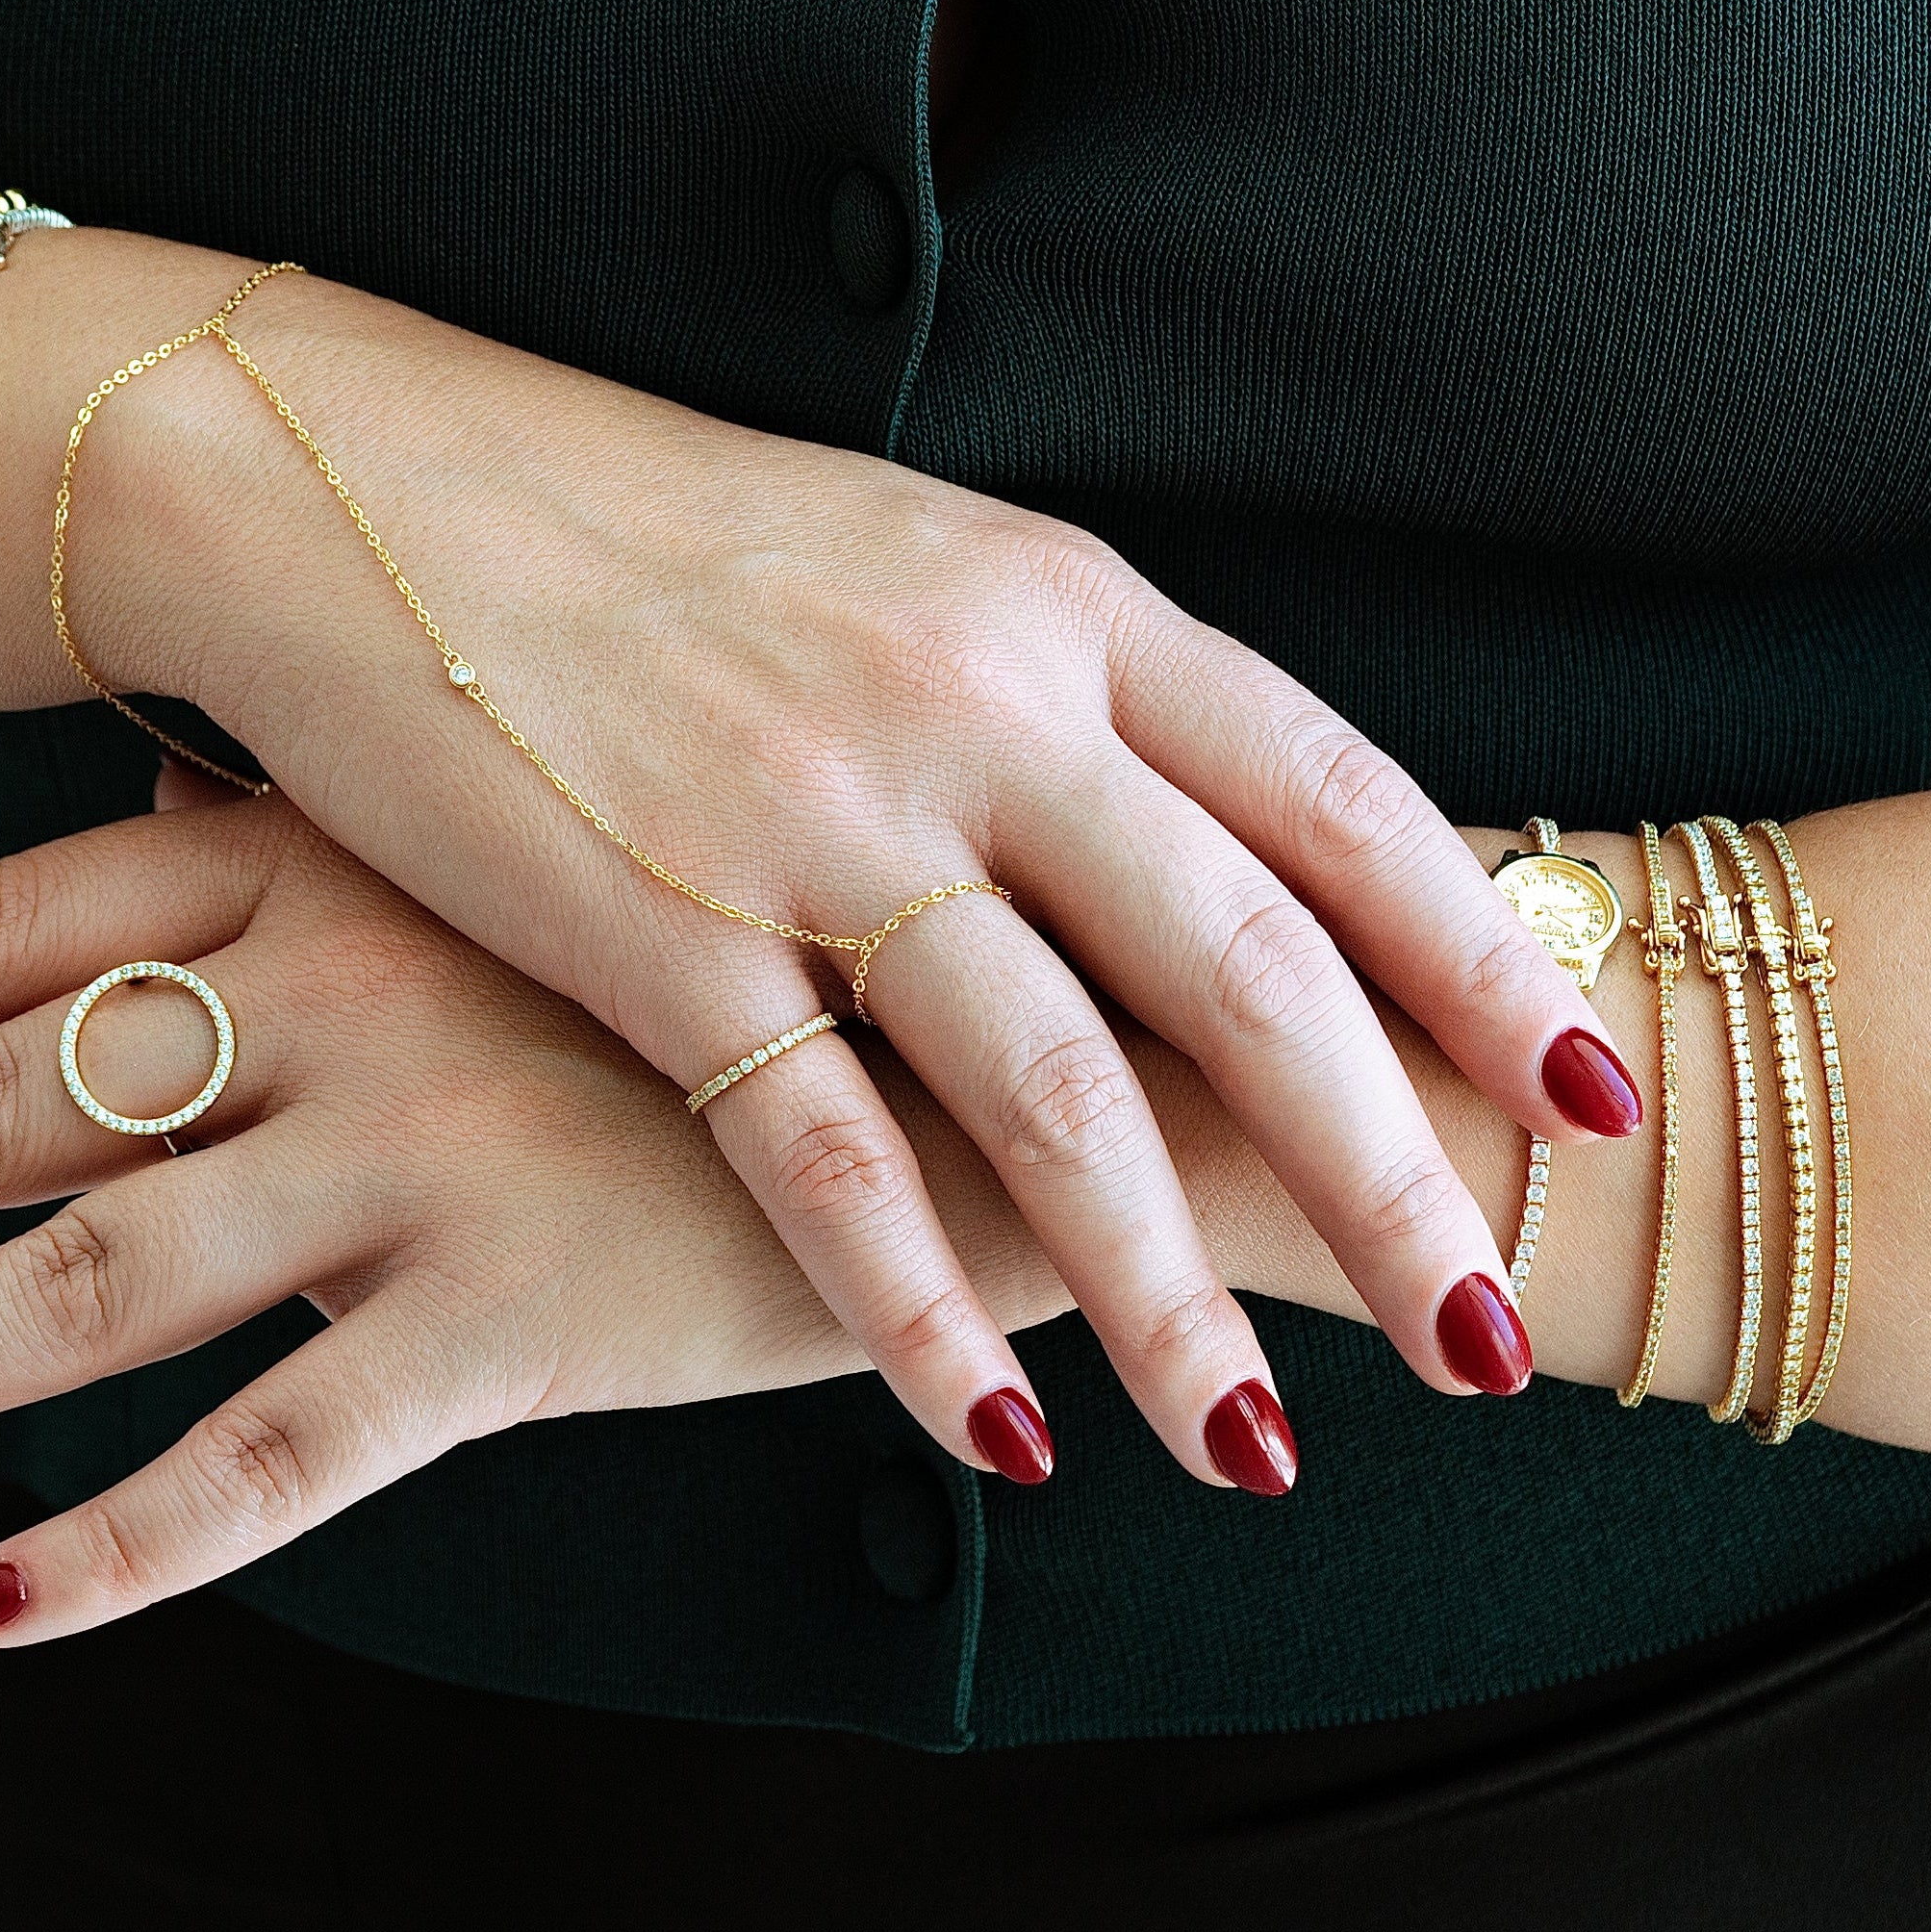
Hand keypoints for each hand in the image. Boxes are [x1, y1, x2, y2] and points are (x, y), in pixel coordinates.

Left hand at [0, 795, 1066, 1641]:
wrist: (1034, 1032)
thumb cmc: (814, 907)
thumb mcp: (583, 800)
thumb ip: (394, 805)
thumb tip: (221, 781)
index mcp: (356, 855)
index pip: (23, 913)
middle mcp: (348, 994)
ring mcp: (420, 1155)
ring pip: (80, 1277)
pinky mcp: (517, 1316)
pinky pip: (276, 1457)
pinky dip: (119, 1539)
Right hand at [23, 274, 1632, 1482]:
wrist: (350, 480)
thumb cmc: (639, 528)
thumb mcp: (904, 556)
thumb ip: (1061, 683)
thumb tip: (1208, 825)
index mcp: (1054, 602)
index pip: (1331, 794)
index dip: (1477, 954)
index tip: (1580, 1094)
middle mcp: (972, 703)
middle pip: (1246, 966)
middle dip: (1390, 1169)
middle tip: (1488, 1337)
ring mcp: (815, 816)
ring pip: (1055, 1089)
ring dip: (1166, 1294)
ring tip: (1255, 1451)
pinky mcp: (654, 926)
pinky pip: (820, 1156)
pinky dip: (915, 1305)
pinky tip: (990, 1428)